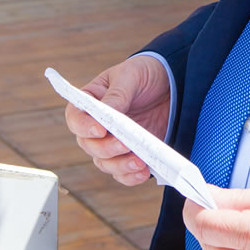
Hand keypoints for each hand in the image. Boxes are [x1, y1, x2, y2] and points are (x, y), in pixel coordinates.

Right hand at [65, 56, 170, 185]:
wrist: (173, 84)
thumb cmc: (145, 73)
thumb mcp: (131, 75)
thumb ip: (117, 94)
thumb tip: (106, 114)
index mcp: (90, 102)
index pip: (76, 118)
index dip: (84, 127)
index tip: (101, 129)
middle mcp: (97, 126)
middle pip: (90, 145)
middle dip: (107, 148)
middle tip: (126, 144)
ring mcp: (113, 142)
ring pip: (105, 163)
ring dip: (120, 166)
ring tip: (139, 162)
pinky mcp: (130, 155)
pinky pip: (123, 174)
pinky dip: (131, 176)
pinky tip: (144, 171)